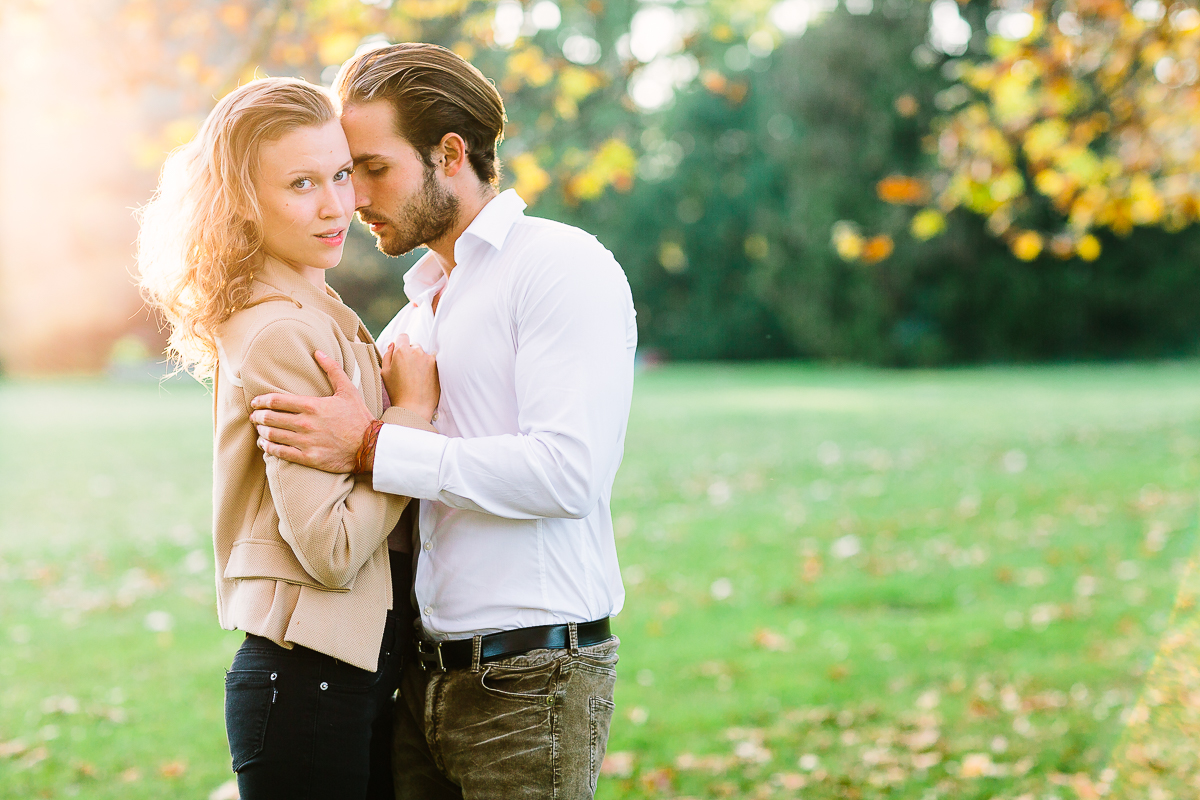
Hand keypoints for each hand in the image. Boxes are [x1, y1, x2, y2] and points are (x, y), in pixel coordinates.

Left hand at [249, 350, 373, 472]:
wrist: (370, 446)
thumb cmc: (359, 417)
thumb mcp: (348, 390)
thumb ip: (332, 370)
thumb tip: (318, 352)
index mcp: (312, 406)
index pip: (276, 401)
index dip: (261, 401)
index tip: (255, 402)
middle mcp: (306, 424)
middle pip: (270, 418)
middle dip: (258, 417)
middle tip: (254, 416)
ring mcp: (306, 442)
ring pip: (272, 436)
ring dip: (262, 432)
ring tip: (260, 430)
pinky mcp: (309, 458)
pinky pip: (281, 453)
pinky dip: (268, 448)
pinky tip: (265, 445)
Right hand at [382, 334, 439, 422]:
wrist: (414, 407)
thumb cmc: (397, 392)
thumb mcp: (385, 373)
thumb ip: (387, 355)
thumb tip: (392, 345)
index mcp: (402, 351)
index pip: (403, 337)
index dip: (400, 344)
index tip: (400, 354)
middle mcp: (417, 351)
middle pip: (413, 345)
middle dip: (410, 353)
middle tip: (406, 369)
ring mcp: (428, 358)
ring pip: (423, 354)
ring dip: (419, 360)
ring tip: (415, 376)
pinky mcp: (437, 366)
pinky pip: (431, 362)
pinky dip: (428, 367)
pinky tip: (423, 379)